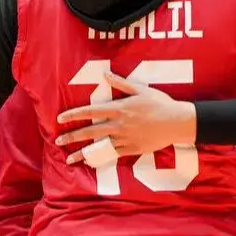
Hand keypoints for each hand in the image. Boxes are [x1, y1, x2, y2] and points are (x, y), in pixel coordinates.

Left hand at [56, 72, 196, 163]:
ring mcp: (125, 139)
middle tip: (58, 141)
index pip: (91, 112)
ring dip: (83, 154)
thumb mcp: (141, 89)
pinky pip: (113, 155)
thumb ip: (121, 83)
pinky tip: (91, 162)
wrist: (177, 122)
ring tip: (69, 159)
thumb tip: (105, 74)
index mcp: (119, 109)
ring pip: (99, 147)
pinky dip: (101, 158)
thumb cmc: (160, 103)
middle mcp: (119, 125)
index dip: (74, 115)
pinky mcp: (133, 149)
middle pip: (91, 132)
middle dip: (72, 137)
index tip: (61, 119)